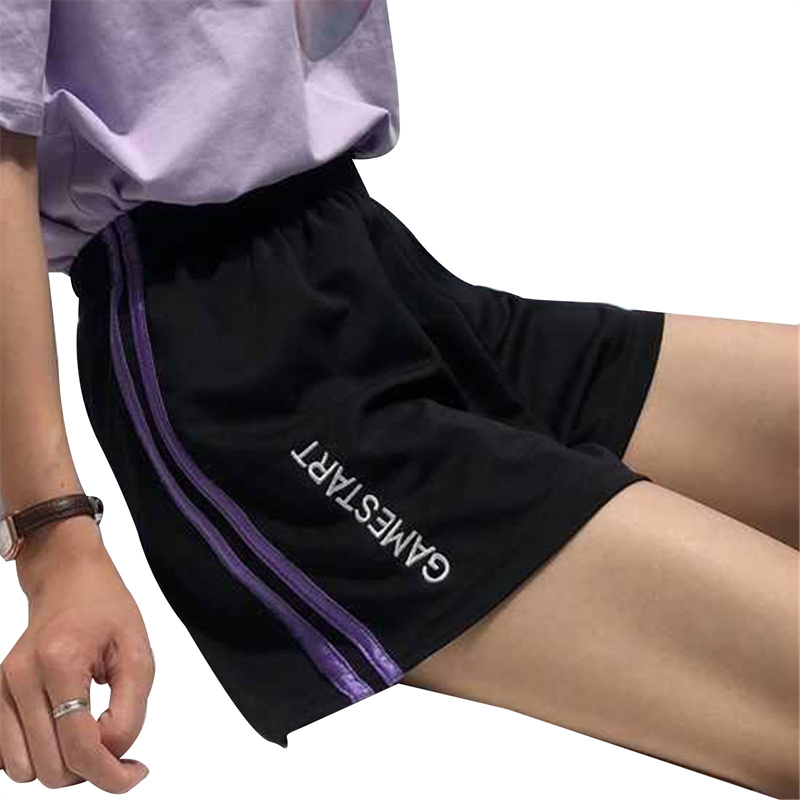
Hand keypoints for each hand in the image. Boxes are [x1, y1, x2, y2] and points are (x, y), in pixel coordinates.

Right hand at [0, 518, 153, 791]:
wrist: (69, 580)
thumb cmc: (107, 610)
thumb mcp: (138, 651)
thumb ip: (131, 707)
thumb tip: (114, 754)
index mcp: (60, 662)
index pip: (80, 746)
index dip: (112, 774)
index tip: (136, 772)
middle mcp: (21, 678)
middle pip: (51, 767)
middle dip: (91, 769)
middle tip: (118, 746)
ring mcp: (2, 688)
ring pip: (26, 771)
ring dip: (64, 767)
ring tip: (91, 737)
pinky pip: (5, 758)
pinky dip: (37, 758)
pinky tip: (64, 734)